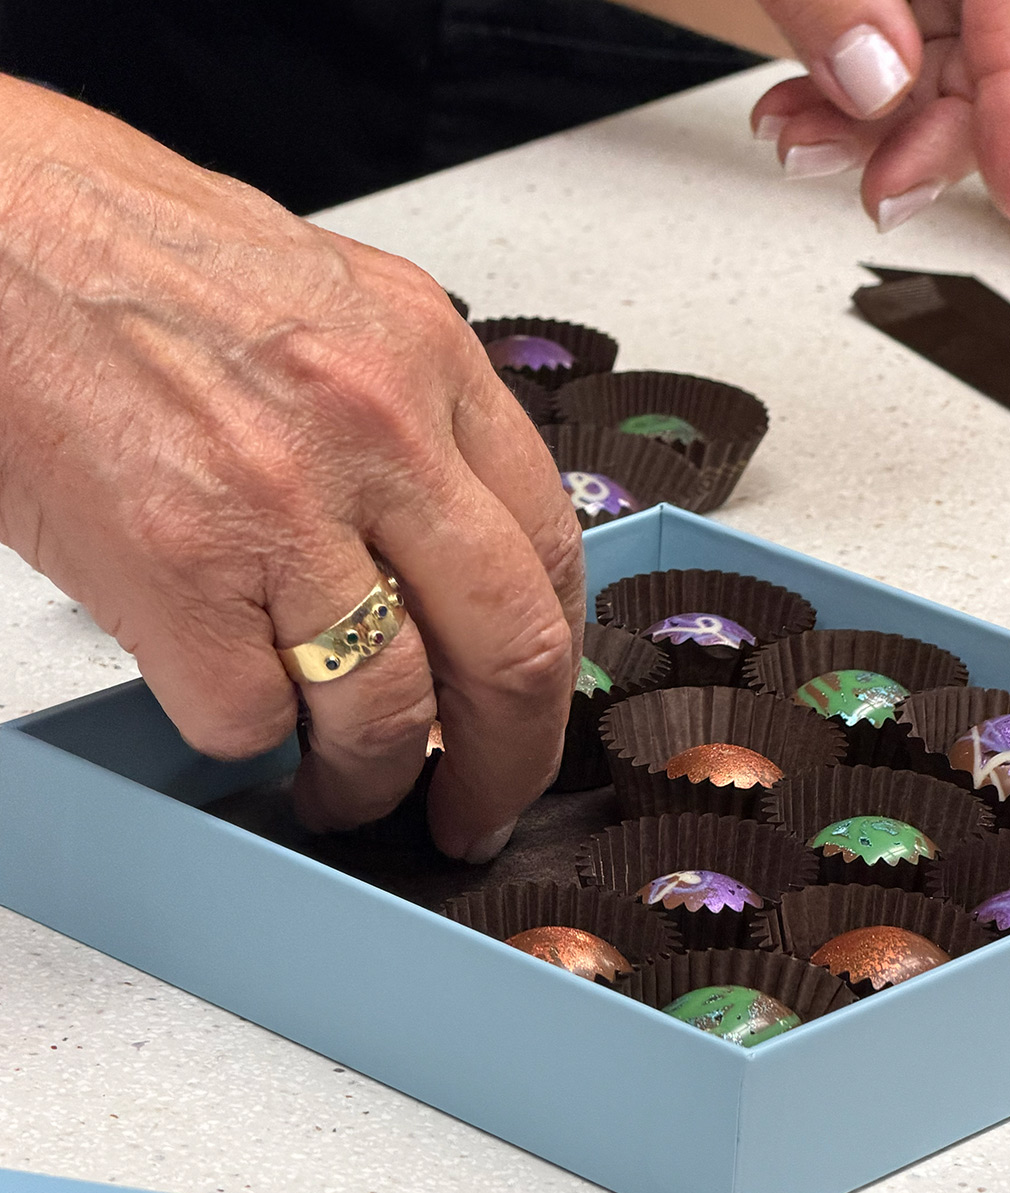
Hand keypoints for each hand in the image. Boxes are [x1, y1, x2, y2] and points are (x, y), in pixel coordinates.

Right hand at [0, 76, 584, 860]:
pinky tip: (235, 709)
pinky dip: (249, 739)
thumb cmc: (141, 261)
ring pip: (383, 714)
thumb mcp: (337, 316)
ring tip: (346, 784)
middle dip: (507, 762)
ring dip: (370, 779)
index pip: (551, 552)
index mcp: (428, 358)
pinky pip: (249, 718)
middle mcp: (375, 429)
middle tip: (483, 804)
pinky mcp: (173, 568)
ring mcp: (278, 502)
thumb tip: (457, 568)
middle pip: (508, 651)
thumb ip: (417, 437)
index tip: (535, 711)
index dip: (556, 663)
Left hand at [750, 0, 1009, 231]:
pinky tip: (789, 119)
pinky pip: (884, 64)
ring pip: (928, 79)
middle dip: (924, 144)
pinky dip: (834, 106)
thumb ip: (837, 1)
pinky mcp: (888, 5)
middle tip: (877, 195)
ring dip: (860, 135)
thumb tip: (876, 85)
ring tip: (796, 145)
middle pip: (987, 67)